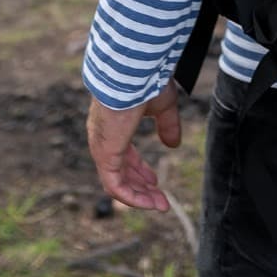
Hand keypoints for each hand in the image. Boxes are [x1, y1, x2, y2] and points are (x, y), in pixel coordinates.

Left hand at [86, 80, 181, 210]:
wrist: (134, 71)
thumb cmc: (147, 81)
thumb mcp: (163, 106)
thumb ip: (167, 125)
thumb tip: (173, 144)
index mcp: (114, 126)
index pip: (122, 156)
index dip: (139, 170)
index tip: (155, 181)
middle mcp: (104, 139)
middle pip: (119, 172)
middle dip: (141, 187)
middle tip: (160, 199)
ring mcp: (103, 147)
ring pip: (117, 183)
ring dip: (139, 197)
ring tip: (160, 205)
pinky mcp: (106, 154)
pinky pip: (115, 185)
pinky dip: (132, 197)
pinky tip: (149, 202)